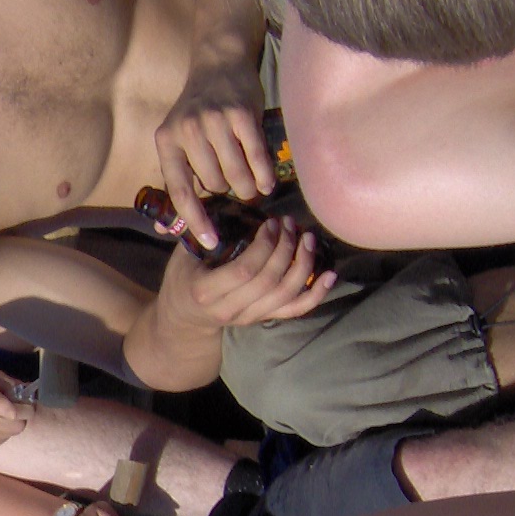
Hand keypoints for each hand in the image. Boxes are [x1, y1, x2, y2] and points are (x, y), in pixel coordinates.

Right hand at [0, 370, 35, 452]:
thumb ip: (10, 382)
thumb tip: (30, 390)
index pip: (16, 412)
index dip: (26, 407)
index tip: (25, 403)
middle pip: (19, 425)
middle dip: (22, 416)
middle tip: (13, 408)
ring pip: (14, 433)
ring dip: (12, 424)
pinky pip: (5, 439)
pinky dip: (3, 432)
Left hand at [152, 59, 272, 250]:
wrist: (218, 64)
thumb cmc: (197, 112)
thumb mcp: (176, 142)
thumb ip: (174, 184)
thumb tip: (163, 231)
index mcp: (167, 141)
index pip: (180, 191)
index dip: (195, 220)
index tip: (210, 242)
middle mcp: (188, 131)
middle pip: (214, 185)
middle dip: (227, 193)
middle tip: (235, 189)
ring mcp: (215, 121)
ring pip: (237, 175)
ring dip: (248, 187)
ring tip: (252, 186)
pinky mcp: (242, 114)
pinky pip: (257, 157)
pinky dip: (264, 174)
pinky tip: (268, 182)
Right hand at [164, 217, 335, 328]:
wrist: (184, 317)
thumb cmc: (183, 276)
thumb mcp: (184, 252)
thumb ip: (203, 230)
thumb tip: (225, 196)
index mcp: (206, 290)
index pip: (244, 270)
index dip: (264, 246)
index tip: (271, 223)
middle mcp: (229, 309)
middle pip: (269, 282)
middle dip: (286, 249)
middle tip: (291, 225)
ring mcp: (249, 317)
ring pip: (285, 296)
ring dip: (303, 265)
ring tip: (308, 239)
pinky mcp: (263, 319)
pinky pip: (295, 310)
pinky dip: (316, 294)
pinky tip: (330, 275)